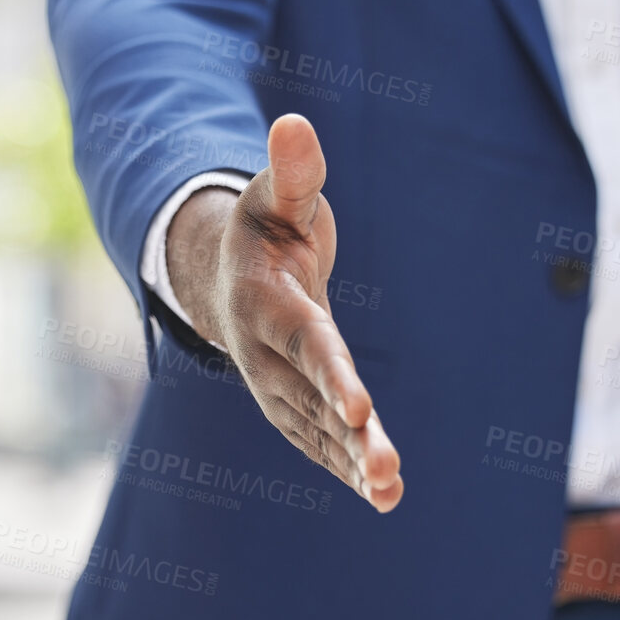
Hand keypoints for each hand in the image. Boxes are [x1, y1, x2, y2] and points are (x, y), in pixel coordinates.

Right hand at [166, 114, 402, 511]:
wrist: (227, 276)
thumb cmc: (264, 226)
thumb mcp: (276, 194)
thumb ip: (293, 169)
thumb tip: (295, 123)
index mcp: (267, 305)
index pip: (306, 344)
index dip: (333, 376)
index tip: (363, 409)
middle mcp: (266, 356)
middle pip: (314, 402)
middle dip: (352, 439)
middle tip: (389, 473)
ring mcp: (275, 388)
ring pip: (319, 432)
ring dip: (354, 465)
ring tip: (393, 494)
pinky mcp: (291, 407)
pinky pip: (320, 444)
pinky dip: (348, 469)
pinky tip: (385, 495)